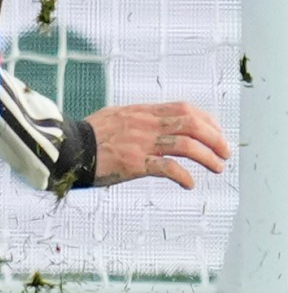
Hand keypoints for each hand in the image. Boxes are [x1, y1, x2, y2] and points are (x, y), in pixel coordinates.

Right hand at [80, 100, 228, 189]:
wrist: (67, 148)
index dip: (207, 120)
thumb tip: (162, 122)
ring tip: (217, 167)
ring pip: (185, 145)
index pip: (183, 109)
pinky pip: (167, 168)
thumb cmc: (90, 136)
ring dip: (208, 157)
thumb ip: (140, 119)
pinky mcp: (134, 163)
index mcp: (141, 112)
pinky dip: (184, 177)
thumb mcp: (116, 117)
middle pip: (191, 124)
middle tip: (224, 153)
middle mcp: (143, 124)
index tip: (217, 133)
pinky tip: (189, 184)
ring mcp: (139, 143)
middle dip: (215, 139)